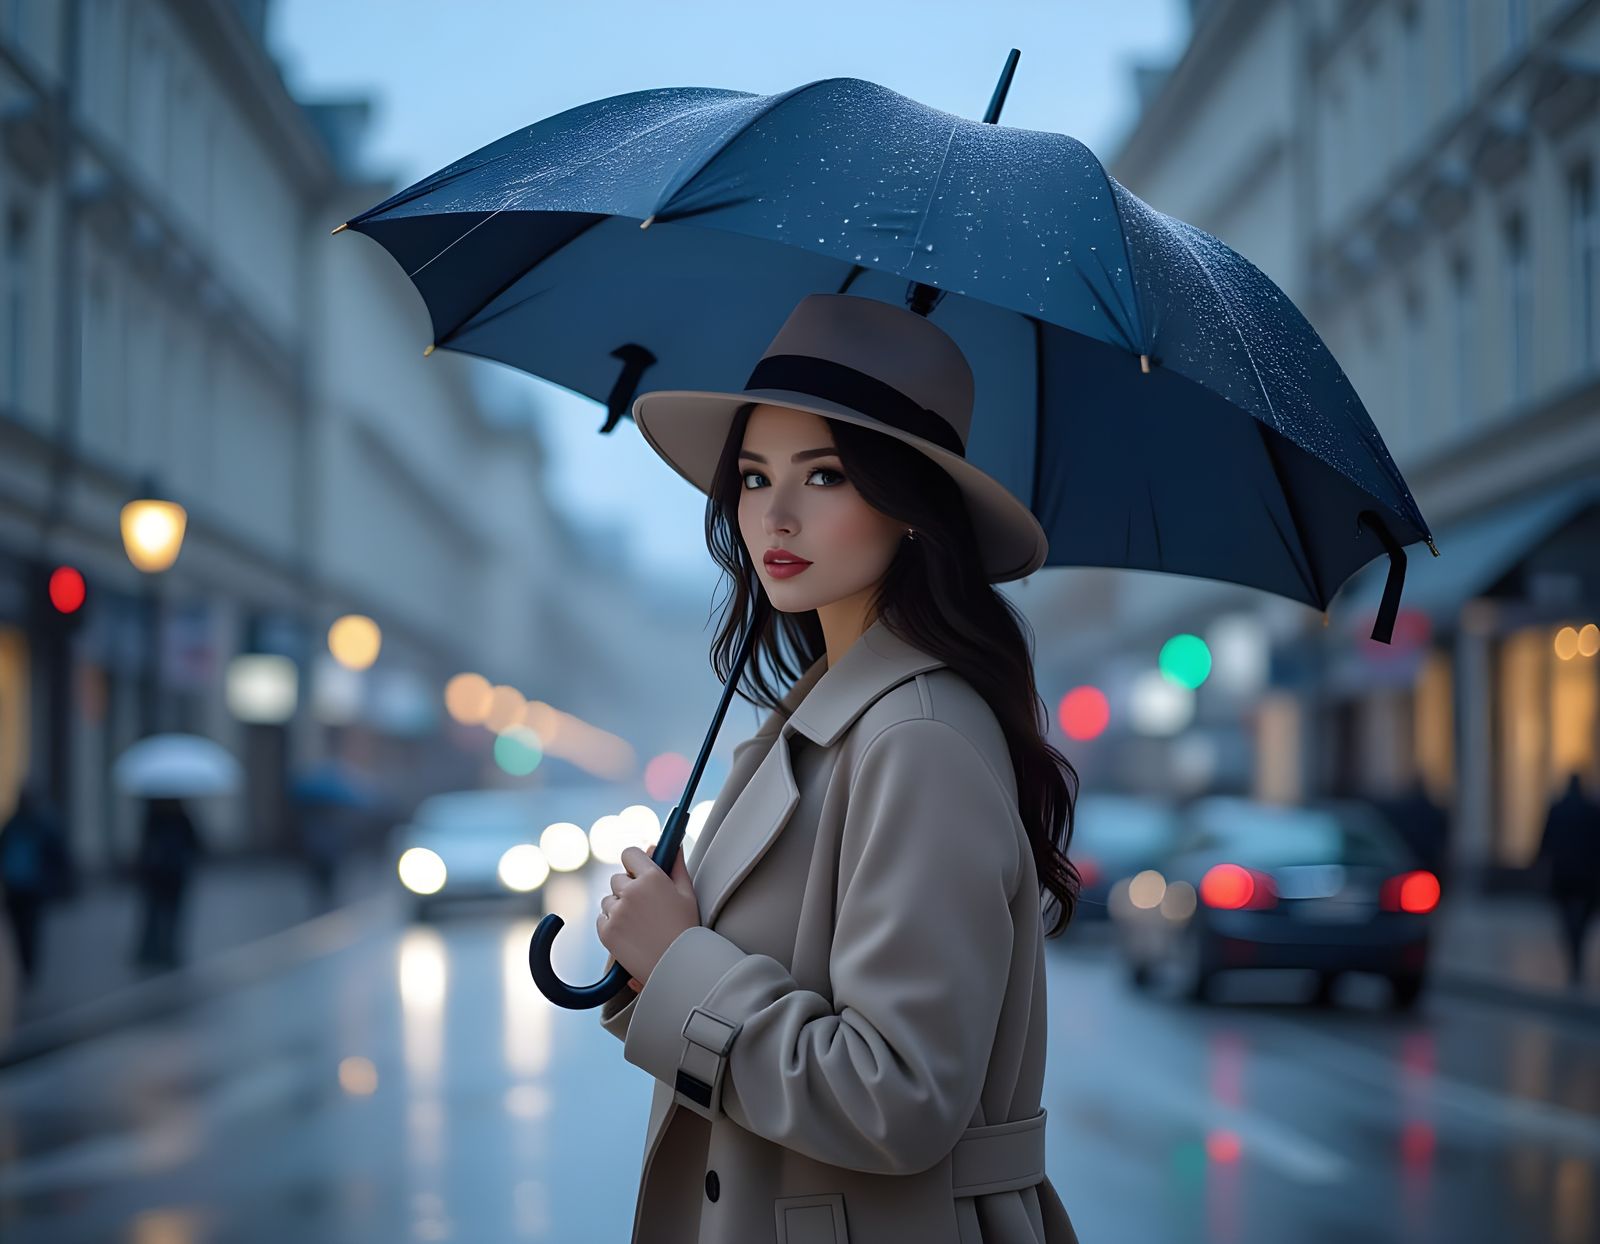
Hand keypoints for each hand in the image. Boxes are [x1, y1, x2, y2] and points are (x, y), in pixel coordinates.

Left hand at [596, 840, 699, 989]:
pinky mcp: (606, 931)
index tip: (639, 871)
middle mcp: (630, 892)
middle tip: (646, 908)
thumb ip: (677, 866)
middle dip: (628, 889)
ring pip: (609, 900)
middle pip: (618, 879)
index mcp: (652, 878)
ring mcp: (616, 912)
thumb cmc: (687, 930)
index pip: (630, 853)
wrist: (679, 969)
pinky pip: (602, 919)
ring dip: (619, 908)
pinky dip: (613, 925)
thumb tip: (672, 847)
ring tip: (641, 926)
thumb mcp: (687, 894)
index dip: (634, 862)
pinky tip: (632, 935)